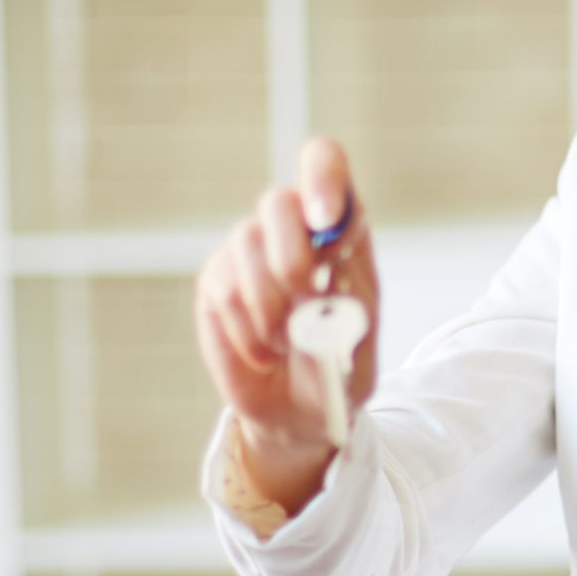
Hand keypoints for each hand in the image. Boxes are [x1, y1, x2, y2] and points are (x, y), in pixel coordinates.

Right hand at [193, 137, 382, 489]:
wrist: (299, 411)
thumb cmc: (339, 369)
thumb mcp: (359, 345)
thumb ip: (346, 311)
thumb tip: (317, 283)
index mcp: (339, 228)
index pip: (323, 164)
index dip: (321, 177)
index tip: (325, 220)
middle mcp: (292, 228)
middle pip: (277, 202)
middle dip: (291, 259)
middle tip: (304, 303)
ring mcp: (249, 250)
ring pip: (246, 247)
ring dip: (272, 308)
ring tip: (289, 342)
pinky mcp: (216, 278)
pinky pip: (225, 290)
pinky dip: (249, 331)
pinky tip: (264, 350)